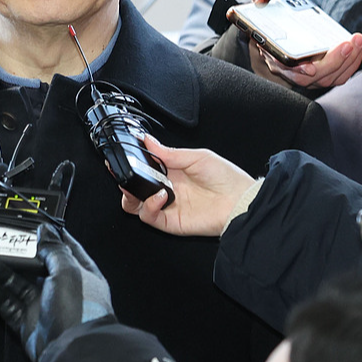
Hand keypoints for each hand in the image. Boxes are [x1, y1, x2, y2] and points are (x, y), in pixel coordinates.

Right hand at [0, 223, 115, 361]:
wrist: (71, 353)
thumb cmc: (80, 312)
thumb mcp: (68, 271)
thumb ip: (54, 249)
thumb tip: (45, 230)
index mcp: (81, 274)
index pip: (65, 248)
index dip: (49, 235)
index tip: (32, 224)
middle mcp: (62, 290)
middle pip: (35, 265)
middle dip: (16, 254)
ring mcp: (43, 306)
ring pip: (16, 284)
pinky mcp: (27, 322)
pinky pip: (7, 303)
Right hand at [119, 138, 258, 236]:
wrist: (240, 201)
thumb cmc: (226, 178)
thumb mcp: (196, 156)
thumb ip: (169, 152)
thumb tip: (147, 140)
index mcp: (171, 171)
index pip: (143, 169)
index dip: (131, 165)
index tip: (122, 157)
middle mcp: (167, 189)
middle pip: (135, 189)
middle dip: (125, 182)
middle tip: (122, 174)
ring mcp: (167, 206)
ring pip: (136, 205)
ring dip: (131, 196)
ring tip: (137, 187)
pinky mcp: (170, 222)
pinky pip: (150, 217)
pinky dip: (148, 207)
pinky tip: (159, 197)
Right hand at [240, 0, 361, 89]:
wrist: (282, 17)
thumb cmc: (272, 8)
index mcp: (271, 51)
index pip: (282, 68)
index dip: (296, 70)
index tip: (310, 67)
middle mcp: (287, 68)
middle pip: (309, 78)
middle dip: (331, 63)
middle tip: (347, 44)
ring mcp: (306, 73)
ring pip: (327, 79)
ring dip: (346, 62)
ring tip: (357, 40)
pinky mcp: (322, 71)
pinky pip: (338, 75)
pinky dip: (351, 63)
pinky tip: (358, 46)